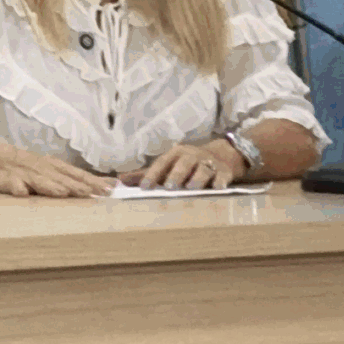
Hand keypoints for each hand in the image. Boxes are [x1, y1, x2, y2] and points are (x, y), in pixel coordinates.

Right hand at [0, 151, 112, 197]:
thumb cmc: (11, 166)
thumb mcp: (37, 171)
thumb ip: (60, 180)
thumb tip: (88, 188)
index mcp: (46, 165)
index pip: (73, 173)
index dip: (92, 180)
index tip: (112, 187)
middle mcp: (34, 166)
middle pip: (59, 176)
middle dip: (79, 184)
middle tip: (98, 191)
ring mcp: (15, 170)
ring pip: (35, 178)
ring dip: (50, 185)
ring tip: (65, 193)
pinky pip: (4, 181)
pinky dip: (13, 185)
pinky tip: (22, 192)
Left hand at [125, 140, 243, 190]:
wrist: (221, 157)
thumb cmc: (186, 165)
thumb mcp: (167, 166)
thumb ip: (144, 175)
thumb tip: (119, 180)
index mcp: (175, 154)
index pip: (162, 163)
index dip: (153, 174)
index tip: (144, 187)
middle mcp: (192, 156)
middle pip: (184, 163)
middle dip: (176, 174)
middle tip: (169, 186)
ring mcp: (209, 163)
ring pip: (203, 169)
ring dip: (197, 178)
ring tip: (191, 188)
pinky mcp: (224, 172)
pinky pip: (223, 176)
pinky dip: (221, 182)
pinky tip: (218, 188)